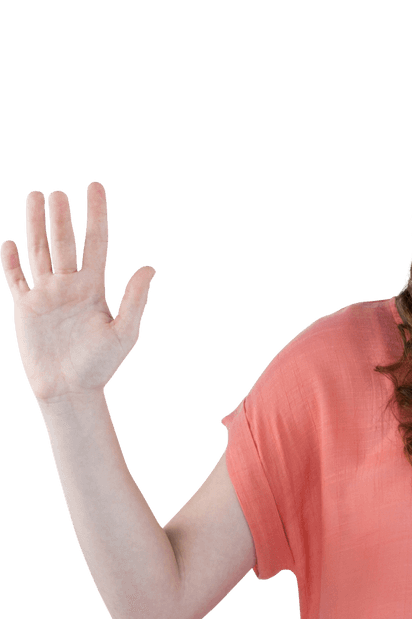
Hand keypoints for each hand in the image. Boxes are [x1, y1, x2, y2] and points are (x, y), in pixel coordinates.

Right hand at [1, 182, 154, 406]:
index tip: (95, 187)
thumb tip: (149, 268)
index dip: (96, 213)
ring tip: (34, 197)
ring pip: (40, 251)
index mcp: (95, 287)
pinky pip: (17, 279)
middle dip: (62, 217)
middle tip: (58, 192)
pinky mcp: (26, 308)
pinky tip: (10, 243)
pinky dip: (12, 262)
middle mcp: (70, 286)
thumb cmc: (101, 364)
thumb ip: (134, 299)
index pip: (96, 241)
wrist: (70, 388)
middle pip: (64, 242)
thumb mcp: (124, 332)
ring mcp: (47, 295)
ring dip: (36, 226)